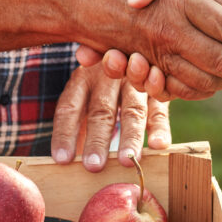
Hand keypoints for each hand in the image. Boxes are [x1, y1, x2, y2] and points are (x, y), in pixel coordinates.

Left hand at [50, 65, 169, 170]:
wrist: (134, 55)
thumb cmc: (102, 87)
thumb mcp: (84, 95)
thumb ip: (76, 123)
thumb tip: (65, 161)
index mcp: (83, 78)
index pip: (70, 107)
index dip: (65, 133)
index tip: (62, 160)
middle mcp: (108, 77)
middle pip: (101, 110)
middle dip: (98, 139)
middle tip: (94, 166)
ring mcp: (136, 82)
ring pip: (132, 111)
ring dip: (131, 137)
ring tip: (128, 160)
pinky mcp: (158, 91)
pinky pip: (159, 110)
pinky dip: (160, 128)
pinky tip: (158, 145)